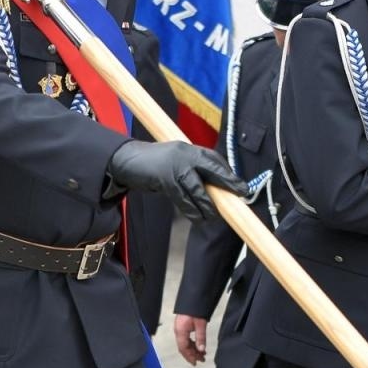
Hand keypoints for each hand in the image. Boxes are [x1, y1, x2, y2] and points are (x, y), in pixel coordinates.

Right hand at [106, 140, 247, 221]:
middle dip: (228, 183)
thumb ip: (192, 170)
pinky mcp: (165, 179)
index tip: (241, 186)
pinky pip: (183, 198)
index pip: (215, 160)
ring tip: (212, 217)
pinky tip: (197, 218)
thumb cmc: (154, 164)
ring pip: (198, 189)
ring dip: (207, 205)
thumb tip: (212, 189)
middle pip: (213, 170)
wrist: (126, 161)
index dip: (228, 174)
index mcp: (190, 149)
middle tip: (241, 194)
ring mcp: (175, 166)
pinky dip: (191, 210)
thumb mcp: (175, 161)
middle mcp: (185, 154)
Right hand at [173, 314, 207, 364]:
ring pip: (185, 343)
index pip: (183, 348)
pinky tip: (198, 345)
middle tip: (201, 359)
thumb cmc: (194, 309)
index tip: (195, 362)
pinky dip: (192, 343)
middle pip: (184, 347)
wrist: (193, 298)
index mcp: (180, 331)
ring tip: (202, 353)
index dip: (189, 356)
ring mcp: (180, 328)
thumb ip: (200, 337)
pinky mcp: (182, 326)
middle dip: (192, 354)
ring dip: (193, 349)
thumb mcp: (200, 324)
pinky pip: (186, 338)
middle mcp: (178, 331)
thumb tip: (201, 349)